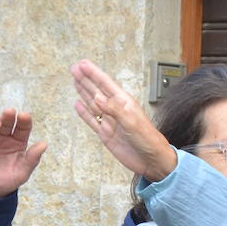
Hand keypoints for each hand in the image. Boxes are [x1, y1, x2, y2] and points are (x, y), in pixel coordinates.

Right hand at [0, 109, 47, 198]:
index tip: (25, 116)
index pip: (22, 128)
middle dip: (8, 116)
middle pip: (6, 122)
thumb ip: (32, 158)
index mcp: (18, 142)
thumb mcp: (22, 172)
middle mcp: (3, 138)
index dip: (24, 121)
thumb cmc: (6, 182)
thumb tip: (44, 144)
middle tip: (10, 112)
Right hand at [70, 59, 176, 180]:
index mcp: (124, 103)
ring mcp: (110, 122)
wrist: (152, 161)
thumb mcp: (132, 122)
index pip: (106, 84)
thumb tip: (97, 98)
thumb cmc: (148, 140)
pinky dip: (84, 112)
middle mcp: (116, 110)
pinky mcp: (106, 134)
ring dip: (84, 92)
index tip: (83, 64)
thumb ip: (114, 110)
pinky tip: (78, 104)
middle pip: (97, 91)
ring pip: (93, 103)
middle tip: (75, 68)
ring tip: (75, 80)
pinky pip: (92, 121)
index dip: (94, 73)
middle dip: (86, 79)